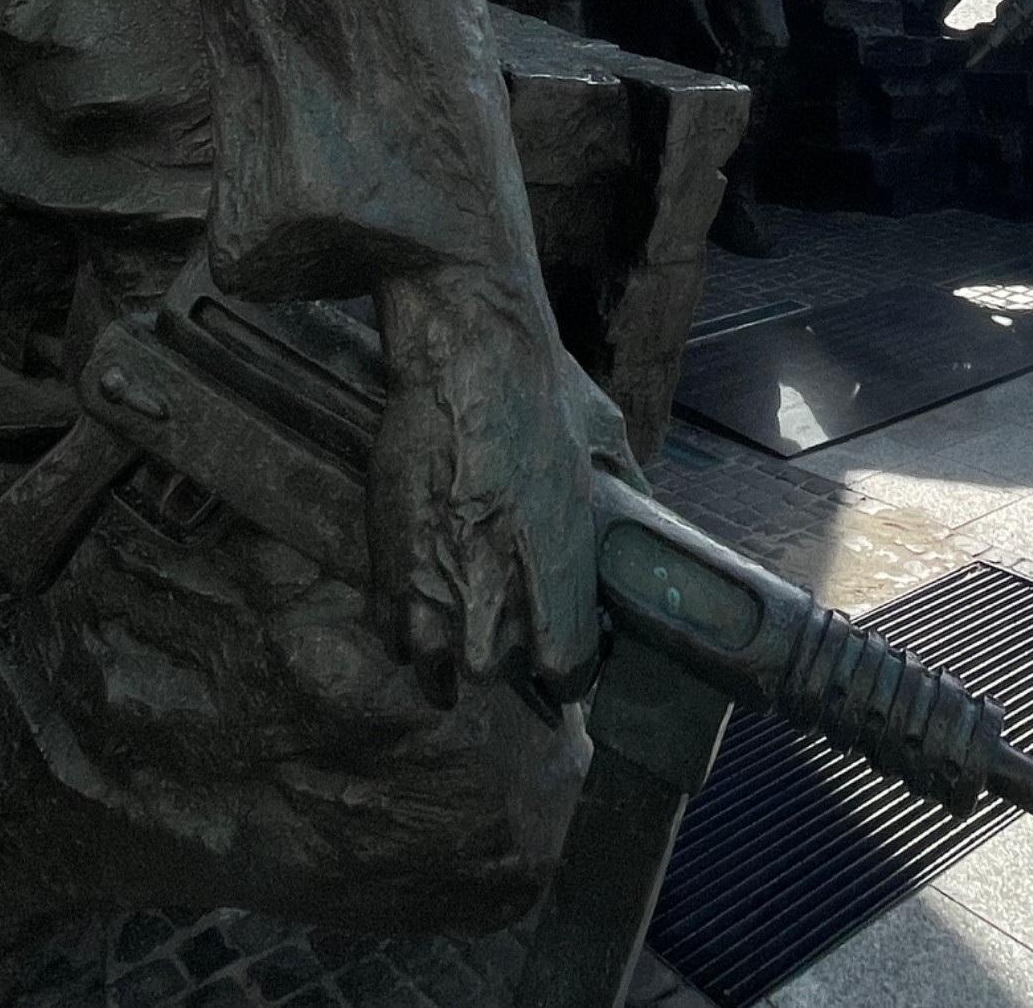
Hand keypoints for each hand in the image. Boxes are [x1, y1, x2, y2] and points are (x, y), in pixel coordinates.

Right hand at [370, 266, 605, 707]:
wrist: (465, 359)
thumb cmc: (539, 397)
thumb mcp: (604, 446)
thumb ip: (626, 494)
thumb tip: (647, 512)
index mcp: (555, 579)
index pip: (565, 671)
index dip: (564, 668)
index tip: (559, 657)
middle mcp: (492, 601)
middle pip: (493, 673)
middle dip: (499, 653)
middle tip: (499, 624)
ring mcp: (432, 592)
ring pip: (437, 672)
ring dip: (445, 662)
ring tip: (451, 652)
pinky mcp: (385, 569)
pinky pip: (393, 637)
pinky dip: (405, 632)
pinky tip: (418, 618)